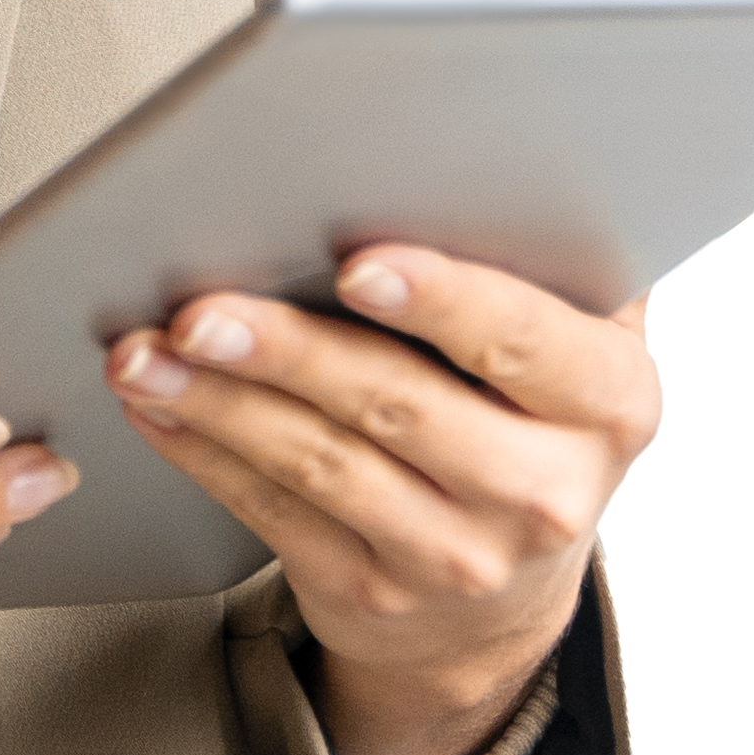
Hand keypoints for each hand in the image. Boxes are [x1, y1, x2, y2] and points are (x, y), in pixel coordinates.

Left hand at [104, 249, 659, 754]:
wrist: (504, 596)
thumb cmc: (526, 424)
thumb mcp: (571, 351)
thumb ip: (542, 266)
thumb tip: (460, 158)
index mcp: (606, 404)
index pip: (523, 340)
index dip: (443, 299)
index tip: (359, 265)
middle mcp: (544, 491)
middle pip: (398, 404)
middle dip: (286, 349)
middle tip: (202, 309)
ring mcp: (457, 557)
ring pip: (319, 463)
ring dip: (218, 400)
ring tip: (147, 352)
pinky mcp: (374, 594)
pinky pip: (272, 512)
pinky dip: (203, 451)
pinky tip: (160, 404)